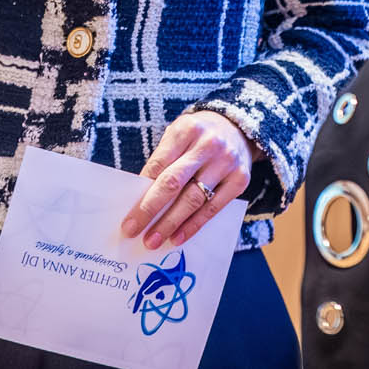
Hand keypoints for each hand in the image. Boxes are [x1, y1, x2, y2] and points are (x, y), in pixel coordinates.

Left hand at [120, 110, 256, 249]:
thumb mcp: (178, 136)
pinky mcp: (240, 179)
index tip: (128, 216)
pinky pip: (213, 208)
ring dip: (170, 224)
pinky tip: (178, 237)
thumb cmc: (197, 136)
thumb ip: (162, 161)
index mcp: (186, 130)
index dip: (141, 192)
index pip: (158, 165)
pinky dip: (193, 225)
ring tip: (153, 240)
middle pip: (173, 182)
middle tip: (133, 231)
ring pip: (193, 199)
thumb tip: (140, 198)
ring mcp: (226, 162)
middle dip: (150, 210)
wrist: (237, 128)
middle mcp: (208, 144)